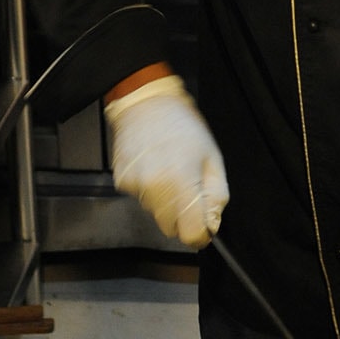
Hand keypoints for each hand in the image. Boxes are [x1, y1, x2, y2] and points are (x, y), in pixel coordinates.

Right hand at [104, 74, 227, 247]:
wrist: (146, 103)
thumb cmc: (183, 126)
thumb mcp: (212, 157)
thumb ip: (216, 195)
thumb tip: (212, 223)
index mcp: (182, 181)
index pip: (190, 233)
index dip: (200, 235)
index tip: (204, 229)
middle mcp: (156, 187)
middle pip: (171, 227)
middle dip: (183, 216)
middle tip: (188, 188)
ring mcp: (136, 186)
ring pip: (155, 213)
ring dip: (166, 201)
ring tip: (170, 169)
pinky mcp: (123, 182)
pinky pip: (141, 198)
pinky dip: (150, 189)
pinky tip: (154, 166)